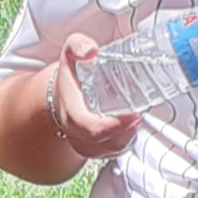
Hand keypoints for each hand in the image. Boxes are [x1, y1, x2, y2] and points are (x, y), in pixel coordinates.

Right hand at [46, 33, 142, 164]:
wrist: (58, 97)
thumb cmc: (68, 78)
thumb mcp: (69, 55)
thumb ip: (77, 45)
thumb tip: (91, 50)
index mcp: (72, 113)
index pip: (92, 128)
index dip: (115, 125)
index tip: (133, 114)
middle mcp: (76, 133)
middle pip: (106, 141)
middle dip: (127, 128)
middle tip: (139, 112)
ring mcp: (85, 144)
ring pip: (113, 148)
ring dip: (128, 135)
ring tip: (135, 117)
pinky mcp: (94, 150)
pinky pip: (114, 151)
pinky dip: (125, 141)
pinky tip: (130, 127)